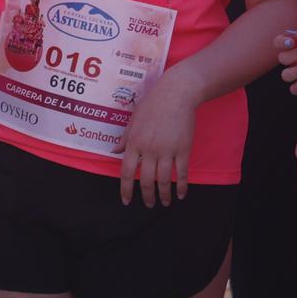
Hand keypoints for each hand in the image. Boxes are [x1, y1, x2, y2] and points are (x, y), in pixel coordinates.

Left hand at [117, 72, 199, 206]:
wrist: (176, 93)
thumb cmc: (152, 104)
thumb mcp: (133, 119)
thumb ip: (124, 138)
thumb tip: (113, 152)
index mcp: (134, 142)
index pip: (126, 172)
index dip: (125, 189)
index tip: (126, 200)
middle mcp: (149, 148)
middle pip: (145, 180)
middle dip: (146, 196)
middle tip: (149, 204)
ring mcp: (167, 150)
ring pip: (163, 180)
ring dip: (163, 195)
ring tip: (164, 203)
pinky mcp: (183, 149)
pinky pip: (182, 172)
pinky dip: (181, 186)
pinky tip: (180, 194)